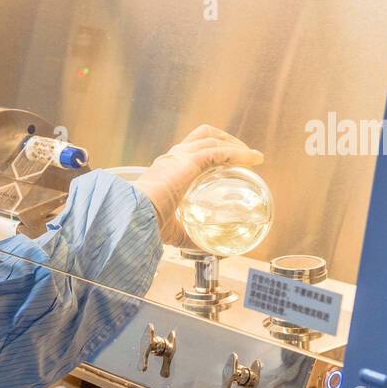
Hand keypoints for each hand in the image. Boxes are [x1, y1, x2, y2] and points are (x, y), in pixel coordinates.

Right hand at [134, 125, 263, 244]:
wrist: (133, 218)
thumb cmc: (146, 225)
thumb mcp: (175, 230)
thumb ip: (193, 237)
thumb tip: (217, 252)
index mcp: (166, 170)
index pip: (191, 150)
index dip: (212, 152)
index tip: (229, 164)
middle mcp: (172, 158)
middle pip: (203, 135)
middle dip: (226, 140)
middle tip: (244, 155)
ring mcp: (179, 157)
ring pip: (212, 138)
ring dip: (236, 144)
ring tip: (253, 156)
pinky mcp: (188, 161)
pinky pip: (219, 152)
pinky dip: (238, 153)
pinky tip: (252, 159)